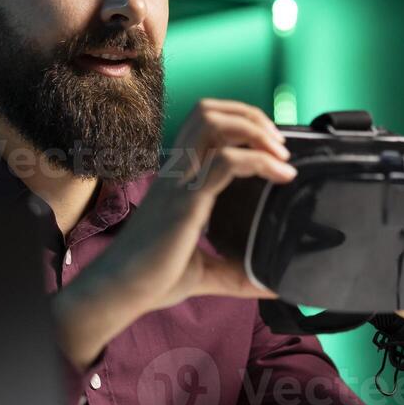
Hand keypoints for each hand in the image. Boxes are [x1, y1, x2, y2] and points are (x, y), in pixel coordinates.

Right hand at [53, 99, 294, 367]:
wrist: (120, 292)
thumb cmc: (153, 279)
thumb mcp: (204, 270)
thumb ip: (235, 272)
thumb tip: (272, 285)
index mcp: (177, 179)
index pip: (204, 125)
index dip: (239, 122)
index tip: (270, 146)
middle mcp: (177, 173)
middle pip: (207, 112)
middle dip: (250, 116)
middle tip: (279, 144)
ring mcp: (180, 183)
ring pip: (214, 125)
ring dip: (255, 130)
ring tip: (282, 155)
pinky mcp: (187, 202)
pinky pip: (226, 162)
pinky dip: (260, 160)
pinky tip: (283, 176)